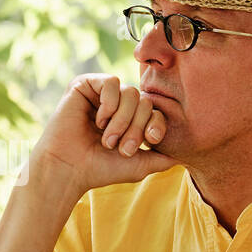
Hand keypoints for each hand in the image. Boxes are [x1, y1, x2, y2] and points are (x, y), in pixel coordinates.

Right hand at [27, 73, 178, 197]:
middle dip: (137, 127)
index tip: (150, 141)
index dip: (156, 124)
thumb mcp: (139, 165)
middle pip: (144, 101)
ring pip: (130, 92)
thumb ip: (162, 157)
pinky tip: (98, 120)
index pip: (155, 111)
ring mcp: (101, 94)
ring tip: (107, 139)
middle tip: (122, 148)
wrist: (69, 169)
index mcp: (129, 119)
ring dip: (122, 120)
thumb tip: (183, 153)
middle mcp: (116, 104)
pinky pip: (112, 82)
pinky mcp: (85, 85)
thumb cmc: (100, 170)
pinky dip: (109, 104)